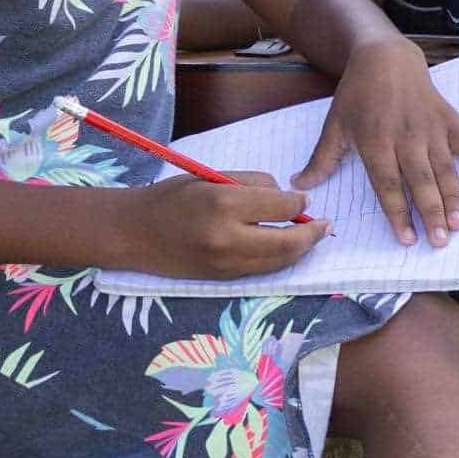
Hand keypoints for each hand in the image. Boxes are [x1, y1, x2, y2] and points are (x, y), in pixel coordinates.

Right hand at [114, 175, 328, 279]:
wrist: (133, 233)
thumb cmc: (171, 198)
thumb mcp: (211, 178)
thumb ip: (252, 184)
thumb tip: (288, 198)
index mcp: (223, 204)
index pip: (280, 205)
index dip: (298, 203)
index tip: (303, 199)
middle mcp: (227, 238)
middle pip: (288, 242)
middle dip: (312, 234)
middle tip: (325, 226)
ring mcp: (226, 264)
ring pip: (279, 261)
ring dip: (300, 250)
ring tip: (311, 238)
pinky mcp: (223, 279)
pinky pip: (262, 270)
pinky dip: (278, 260)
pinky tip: (285, 249)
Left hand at [295, 40, 458, 247]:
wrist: (385, 56)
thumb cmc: (358, 94)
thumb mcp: (335, 124)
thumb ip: (322, 159)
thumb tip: (299, 185)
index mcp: (375, 141)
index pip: (387, 184)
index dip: (398, 213)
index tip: (407, 240)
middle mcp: (404, 137)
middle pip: (420, 181)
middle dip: (431, 213)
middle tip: (440, 241)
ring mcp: (429, 127)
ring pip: (444, 167)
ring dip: (454, 196)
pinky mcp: (447, 117)